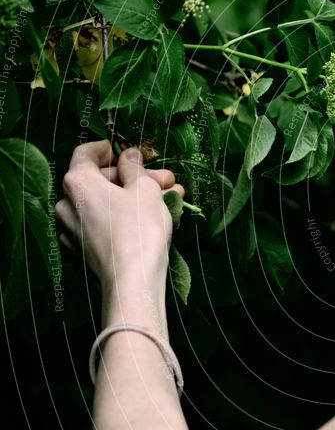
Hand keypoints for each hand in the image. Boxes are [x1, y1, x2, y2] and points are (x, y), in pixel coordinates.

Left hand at [56, 141, 184, 286]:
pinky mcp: (84, 248)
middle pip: (101, 179)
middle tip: (166, 179)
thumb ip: (135, 168)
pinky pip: (104, 223)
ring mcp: (73, 228)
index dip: (110, 148)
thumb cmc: (139, 228)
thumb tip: (129, 155)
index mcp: (78, 182)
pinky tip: (154, 218)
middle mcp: (67, 203)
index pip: (86, 152)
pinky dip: (125, 216)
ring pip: (106, 202)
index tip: (132, 152)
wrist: (132, 280)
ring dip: (136, 197)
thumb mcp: (145, 189)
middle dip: (136, 177)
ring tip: (171, 197)